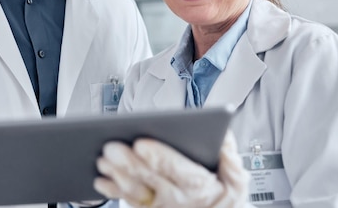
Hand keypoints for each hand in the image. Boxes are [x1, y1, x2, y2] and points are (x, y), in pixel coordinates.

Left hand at [94, 130, 247, 207]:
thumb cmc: (221, 199)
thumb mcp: (236, 183)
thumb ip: (232, 161)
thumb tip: (224, 138)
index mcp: (199, 185)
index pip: (177, 169)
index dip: (159, 156)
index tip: (141, 144)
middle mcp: (177, 198)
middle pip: (150, 179)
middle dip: (129, 163)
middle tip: (112, 148)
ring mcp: (161, 207)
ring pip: (136, 193)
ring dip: (117, 177)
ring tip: (103, 161)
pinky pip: (129, 203)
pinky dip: (114, 192)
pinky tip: (102, 181)